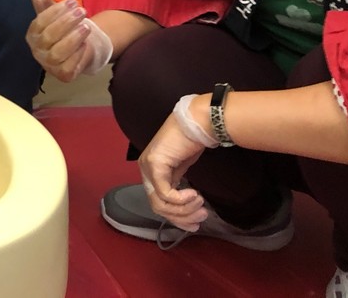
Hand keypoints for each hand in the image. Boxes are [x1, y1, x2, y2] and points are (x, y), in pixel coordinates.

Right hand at [26, 0, 111, 81]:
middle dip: (66, 22)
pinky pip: (69, 67)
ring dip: (73, 39)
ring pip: (58, 53)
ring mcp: (48, 64)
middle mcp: (37, 50)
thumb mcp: (56, 15)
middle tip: (82, 11)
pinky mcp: (62, 75)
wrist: (78, 50)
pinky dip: (77, 55)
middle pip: (49, 36)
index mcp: (32, 35)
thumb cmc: (64, 30)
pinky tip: (85, 44)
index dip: (56, 11)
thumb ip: (46, 4)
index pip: (40, 22)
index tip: (72, 1)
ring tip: (86, 27)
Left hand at [138, 99, 209, 231]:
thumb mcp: (182, 168)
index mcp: (151, 172)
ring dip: (183, 210)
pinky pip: (165, 193)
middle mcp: (145, 171)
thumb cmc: (191, 142)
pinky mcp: (155, 164)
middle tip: (202, 216)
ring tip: (201, 204)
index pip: (158, 204)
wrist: (196, 123)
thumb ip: (177, 185)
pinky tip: (195, 195)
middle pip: (157, 207)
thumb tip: (184, 208)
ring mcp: (148, 167)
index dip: (177, 218)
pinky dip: (180, 200)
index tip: (195, 224)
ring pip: (160, 203)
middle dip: (181, 217)